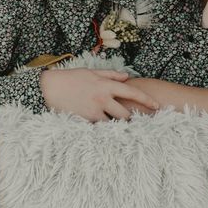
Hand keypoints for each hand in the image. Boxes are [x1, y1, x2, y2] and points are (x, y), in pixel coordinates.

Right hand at [40, 68, 159, 121]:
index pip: (133, 93)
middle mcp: (103, 98)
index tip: (157, 106)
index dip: (147, 100)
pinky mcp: (84, 120)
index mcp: (107, 85)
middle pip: (125, 114)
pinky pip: (98, 129)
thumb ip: (112, 75)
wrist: (50, 87)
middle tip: (140, 125)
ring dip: (118, 128)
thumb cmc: (72, 78)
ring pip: (113, 124)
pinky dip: (103, 131)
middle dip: (132, 120)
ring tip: (126, 133)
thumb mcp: (94, 72)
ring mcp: (93, 110)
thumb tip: (127, 77)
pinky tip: (108, 135)